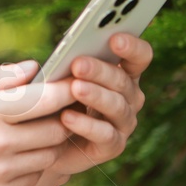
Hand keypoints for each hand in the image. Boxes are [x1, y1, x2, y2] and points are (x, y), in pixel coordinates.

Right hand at [0, 63, 82, 185]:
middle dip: (60, 118)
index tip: (75, 84)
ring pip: (49, 155)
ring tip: (29, 134)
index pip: (46, 100)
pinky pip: (33, 177)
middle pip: (56, 129)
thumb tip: (34, 67)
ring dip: (47, 143)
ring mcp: (0, 173)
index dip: (67, 91)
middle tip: (53, 111)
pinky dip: (30, 166)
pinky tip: (11, 157)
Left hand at [43, 32, 151, 180]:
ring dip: (96, 95)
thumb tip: (55, 55)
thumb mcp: (56, 78)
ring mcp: (123, 122)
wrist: (45, 142)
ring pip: (117, 106)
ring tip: (74, 88)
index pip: (139, 56)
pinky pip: (105, 135)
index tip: (114, 38)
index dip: (132, 46)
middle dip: (100, 70)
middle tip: (78, 64)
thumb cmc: (54, 100)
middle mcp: (129, 97)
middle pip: (123, 80)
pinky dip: (86, 125)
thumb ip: (62, 64)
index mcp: (123, 73)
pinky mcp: (112, 146)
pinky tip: (66, 117)